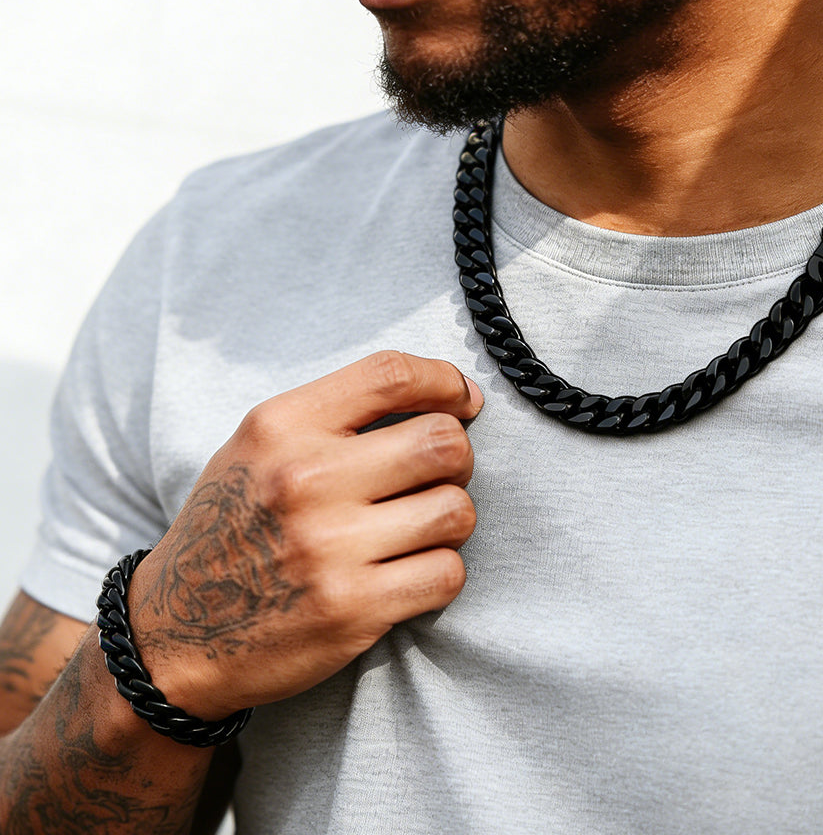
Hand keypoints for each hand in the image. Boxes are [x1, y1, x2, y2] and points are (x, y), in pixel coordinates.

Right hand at [127, 351, 482, 719]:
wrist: (172, 634)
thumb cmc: (230, 526)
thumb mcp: (258, 447)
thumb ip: (335, 414)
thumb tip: (444, 398)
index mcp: (281, 427)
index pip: (391, 375)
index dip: (445, 381)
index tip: (463, 400)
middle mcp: (306, 479)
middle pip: (444, 442)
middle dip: (458, 458)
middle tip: (439, 475)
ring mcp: (330, 548)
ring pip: (456, 510)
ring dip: (452, 520)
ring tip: (419, 528)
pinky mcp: (353, 610)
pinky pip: (447, 574)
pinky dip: (440, 573)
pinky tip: (409, 572)